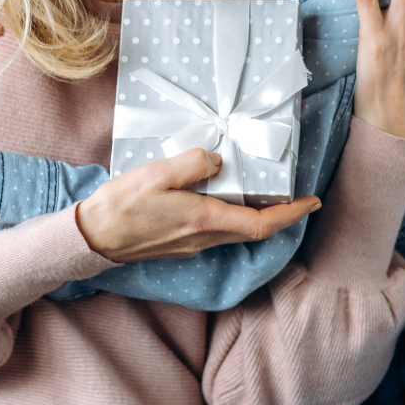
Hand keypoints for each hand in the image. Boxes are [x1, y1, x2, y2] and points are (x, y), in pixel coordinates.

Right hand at [75, 150, 322, 262]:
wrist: (92, 238)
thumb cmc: (120, 206)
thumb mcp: (156, 174)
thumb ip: (191, 163)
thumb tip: (216, 160)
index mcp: (203, 219)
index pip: (261, 223)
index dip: (291, 214)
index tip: (312, 202)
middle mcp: (202, 237)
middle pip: (253, 229)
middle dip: (280, 214)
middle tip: (296, 195)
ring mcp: (192, 244)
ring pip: (235, 231)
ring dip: (256, 215)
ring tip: (264, 191)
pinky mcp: (180, 244)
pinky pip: (217, 231)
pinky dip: (232, 216)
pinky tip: (224, 198)